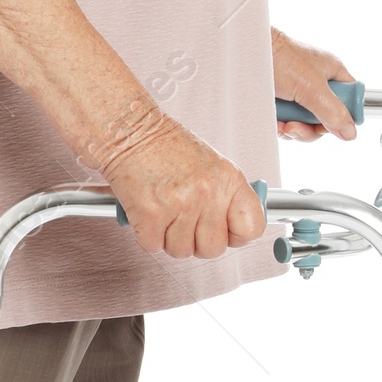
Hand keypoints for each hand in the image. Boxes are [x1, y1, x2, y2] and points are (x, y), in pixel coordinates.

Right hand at [102, 113, 265, 258]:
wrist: (130, 130)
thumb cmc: (165, 145)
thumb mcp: (211, 163)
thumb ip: (226, 196)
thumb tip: (235, 226)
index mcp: (228, 179)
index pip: (252, 227)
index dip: (237, 235)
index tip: (227, 232)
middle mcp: (207, 193)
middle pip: (214, 248)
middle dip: (198, 241)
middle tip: (187, 222)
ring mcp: (179, 206)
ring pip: (182, 251)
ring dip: (170, 238)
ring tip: (165, 213)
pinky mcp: (150, 216)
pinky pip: (154, 246)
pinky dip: (148, 235)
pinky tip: (149, 214)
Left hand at [271, 29, 357, 143]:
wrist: (245, 51)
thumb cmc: (280, 57)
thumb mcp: (312, 87)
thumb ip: (333, 111)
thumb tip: (351, 132)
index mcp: (332, 73)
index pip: (349, 101)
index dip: (341, 117)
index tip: (329, 125)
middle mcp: (317, 84)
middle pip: (325, 119)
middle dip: (310, 128)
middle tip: (297, 127)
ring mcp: (298, 93)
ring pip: (305, 124)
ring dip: (293, 129)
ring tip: (282, 123)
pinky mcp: (281, 101)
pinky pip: (287, 122)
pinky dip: (281, 126)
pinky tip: (274, 121)